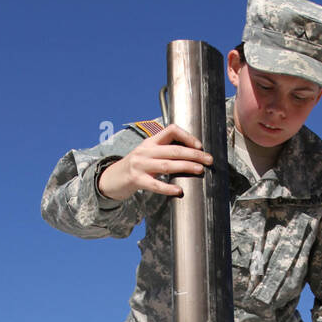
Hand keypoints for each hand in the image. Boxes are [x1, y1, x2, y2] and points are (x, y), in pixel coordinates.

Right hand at [97, 123, 212, 200]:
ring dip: (185, 167)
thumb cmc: (136, 167)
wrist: (112, 178)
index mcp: (151, 142)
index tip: (199, 146)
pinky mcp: (136, 180)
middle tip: (209, 160)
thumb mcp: (148, 153)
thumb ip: (164, 151)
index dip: (187, 136)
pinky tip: (178, 191)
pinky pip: (154, 184)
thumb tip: (190, 155)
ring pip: (167, 164)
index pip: (171, 130)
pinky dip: (168, 188)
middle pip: (174, 149)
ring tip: (199, 170)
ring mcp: (140, 165)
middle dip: (194, 154)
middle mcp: (146, 150)